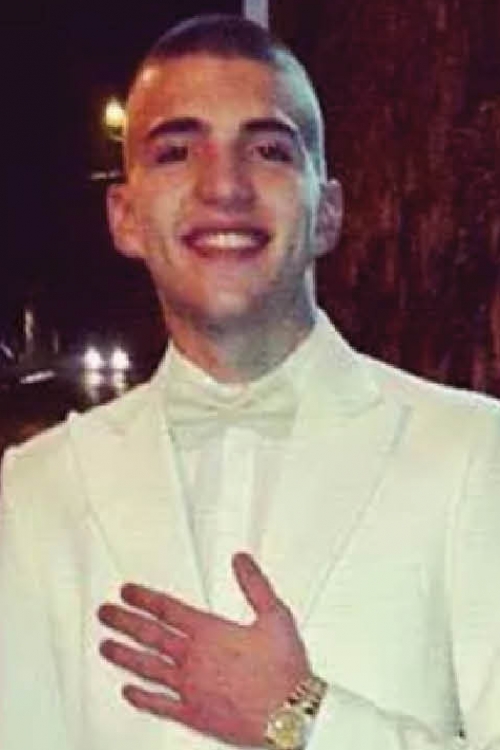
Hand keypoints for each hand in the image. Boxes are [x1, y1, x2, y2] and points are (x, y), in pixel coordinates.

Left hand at [98, 552, 309, 745]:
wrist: (290, 715)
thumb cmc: (284, 669)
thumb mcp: (275, 615)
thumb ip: (254, 584)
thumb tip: (241, 560)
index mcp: (210, 632)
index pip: (167, 609)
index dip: (143, 598)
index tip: (126, 591)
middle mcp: (193, 658)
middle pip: (149, 635)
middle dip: (123, 621)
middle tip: (105, 613)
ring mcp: (189, 687)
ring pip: (147, 667)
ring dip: (123, 655)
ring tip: (105, 646)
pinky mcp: (193, 714)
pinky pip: (159, 704)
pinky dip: (141, 698)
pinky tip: (128, 692)